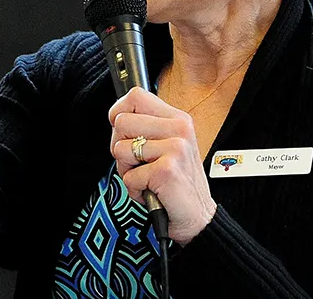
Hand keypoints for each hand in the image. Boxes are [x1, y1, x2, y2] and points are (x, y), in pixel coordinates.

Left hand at [109, 87, 216, 243]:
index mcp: (178, 119)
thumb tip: (115, 116)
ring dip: (127, 171)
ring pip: (120, 149)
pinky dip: (135, 190)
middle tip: (139, 164)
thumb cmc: (175, 183)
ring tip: (147, 178)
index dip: (118, 112)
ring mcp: (175, 148)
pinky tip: (153, 192)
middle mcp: (179, 129)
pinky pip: (129, 176)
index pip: (136, 96)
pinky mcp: (167, 169)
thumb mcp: (166, 146)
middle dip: (120, 148)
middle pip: (121, 122)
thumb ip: (146, 128)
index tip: (122, 131)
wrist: (198, 217)